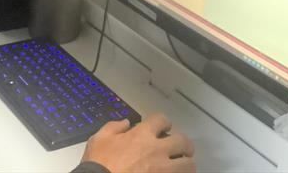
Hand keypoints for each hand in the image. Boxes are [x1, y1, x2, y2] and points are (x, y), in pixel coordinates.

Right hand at [80, 113, 194, 172]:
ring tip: (181, 166)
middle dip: (183, 144)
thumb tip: (125, 123)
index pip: (161, 120)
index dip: (164, 122)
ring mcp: (163, 169)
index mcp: (141, 135)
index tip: (164, 128)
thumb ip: (113, 127)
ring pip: (188, 164)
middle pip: (182, 141)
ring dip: (186, 164)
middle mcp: (156, 149)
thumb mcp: (99, 139)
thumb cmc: (99, 163)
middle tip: (181, 149)